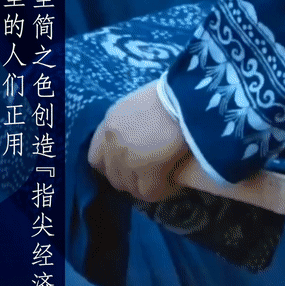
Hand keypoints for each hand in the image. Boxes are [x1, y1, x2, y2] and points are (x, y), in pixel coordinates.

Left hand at [87, 80, 191, 201]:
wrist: (188, 98)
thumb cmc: (172, 93)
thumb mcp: (144, 101)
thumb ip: (135, 119)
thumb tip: (142, 135)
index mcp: (111, 120)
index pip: (96, 156)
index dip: (111, 165)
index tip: (126, 166)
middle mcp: (113, 141)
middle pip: (112, 176)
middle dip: (128, 178)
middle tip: (147, 175)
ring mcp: (127, 158)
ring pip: (130, 187)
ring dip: (145, 186)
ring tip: (163, 180)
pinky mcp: (147, 171)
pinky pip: (149, 193)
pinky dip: (161, 190)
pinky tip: (172, 184)